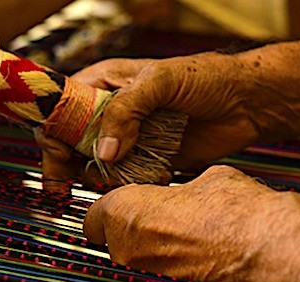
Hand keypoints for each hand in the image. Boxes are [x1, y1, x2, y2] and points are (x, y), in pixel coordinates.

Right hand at [74, 54, 260, 169]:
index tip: (56, 153)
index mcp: (105, 84)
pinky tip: (151, 177)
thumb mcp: (160, 81)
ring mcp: (130, 138)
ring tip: (120, 177)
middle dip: (68, 163)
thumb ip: (125, 110)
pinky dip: (130, 185)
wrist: (246, 103)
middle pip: (71, 141)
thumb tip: (102, 151)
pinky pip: (126, 178)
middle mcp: (113, 113)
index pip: (61, 107)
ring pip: (97, 165)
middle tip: (66, 185)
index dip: (53, 130)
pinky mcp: (149, 160)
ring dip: (103, 176)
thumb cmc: (206, 78)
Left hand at [83, 165, 299, 281]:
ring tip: (179, 229)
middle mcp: (129, 248)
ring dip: (148, 242)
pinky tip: (193, 246)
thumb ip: (180, 184)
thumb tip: (184, 187)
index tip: (121, 196)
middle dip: (128, 223)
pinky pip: (156, 269)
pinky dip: (167, 259)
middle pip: (111, 236)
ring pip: (133, 254)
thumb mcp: (205, 177)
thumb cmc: (236, 211)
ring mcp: (149, 273)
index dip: (109, 203)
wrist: (266, 246)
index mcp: (127, 212)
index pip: (94, 212)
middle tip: (155, 211)